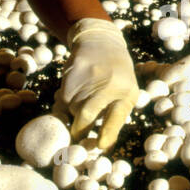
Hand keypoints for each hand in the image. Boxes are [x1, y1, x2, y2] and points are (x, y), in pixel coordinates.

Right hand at [61, 18, 138, 151]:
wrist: (100, 43)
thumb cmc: (118, 75)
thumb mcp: (128, 92)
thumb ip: (117, 116)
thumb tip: (102, 145)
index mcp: (126, 92)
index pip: (116, 116)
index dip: (108, 132)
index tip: (100, 146)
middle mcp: (106, 85)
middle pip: (86, 115)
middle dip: (80, 132)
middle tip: (78, 139)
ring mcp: (86, 80)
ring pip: (72, 110)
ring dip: (73, 116)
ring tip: (80, 107)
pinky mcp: (69, 77)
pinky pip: (62, 101)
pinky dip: (64, 107)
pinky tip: (72, 98)